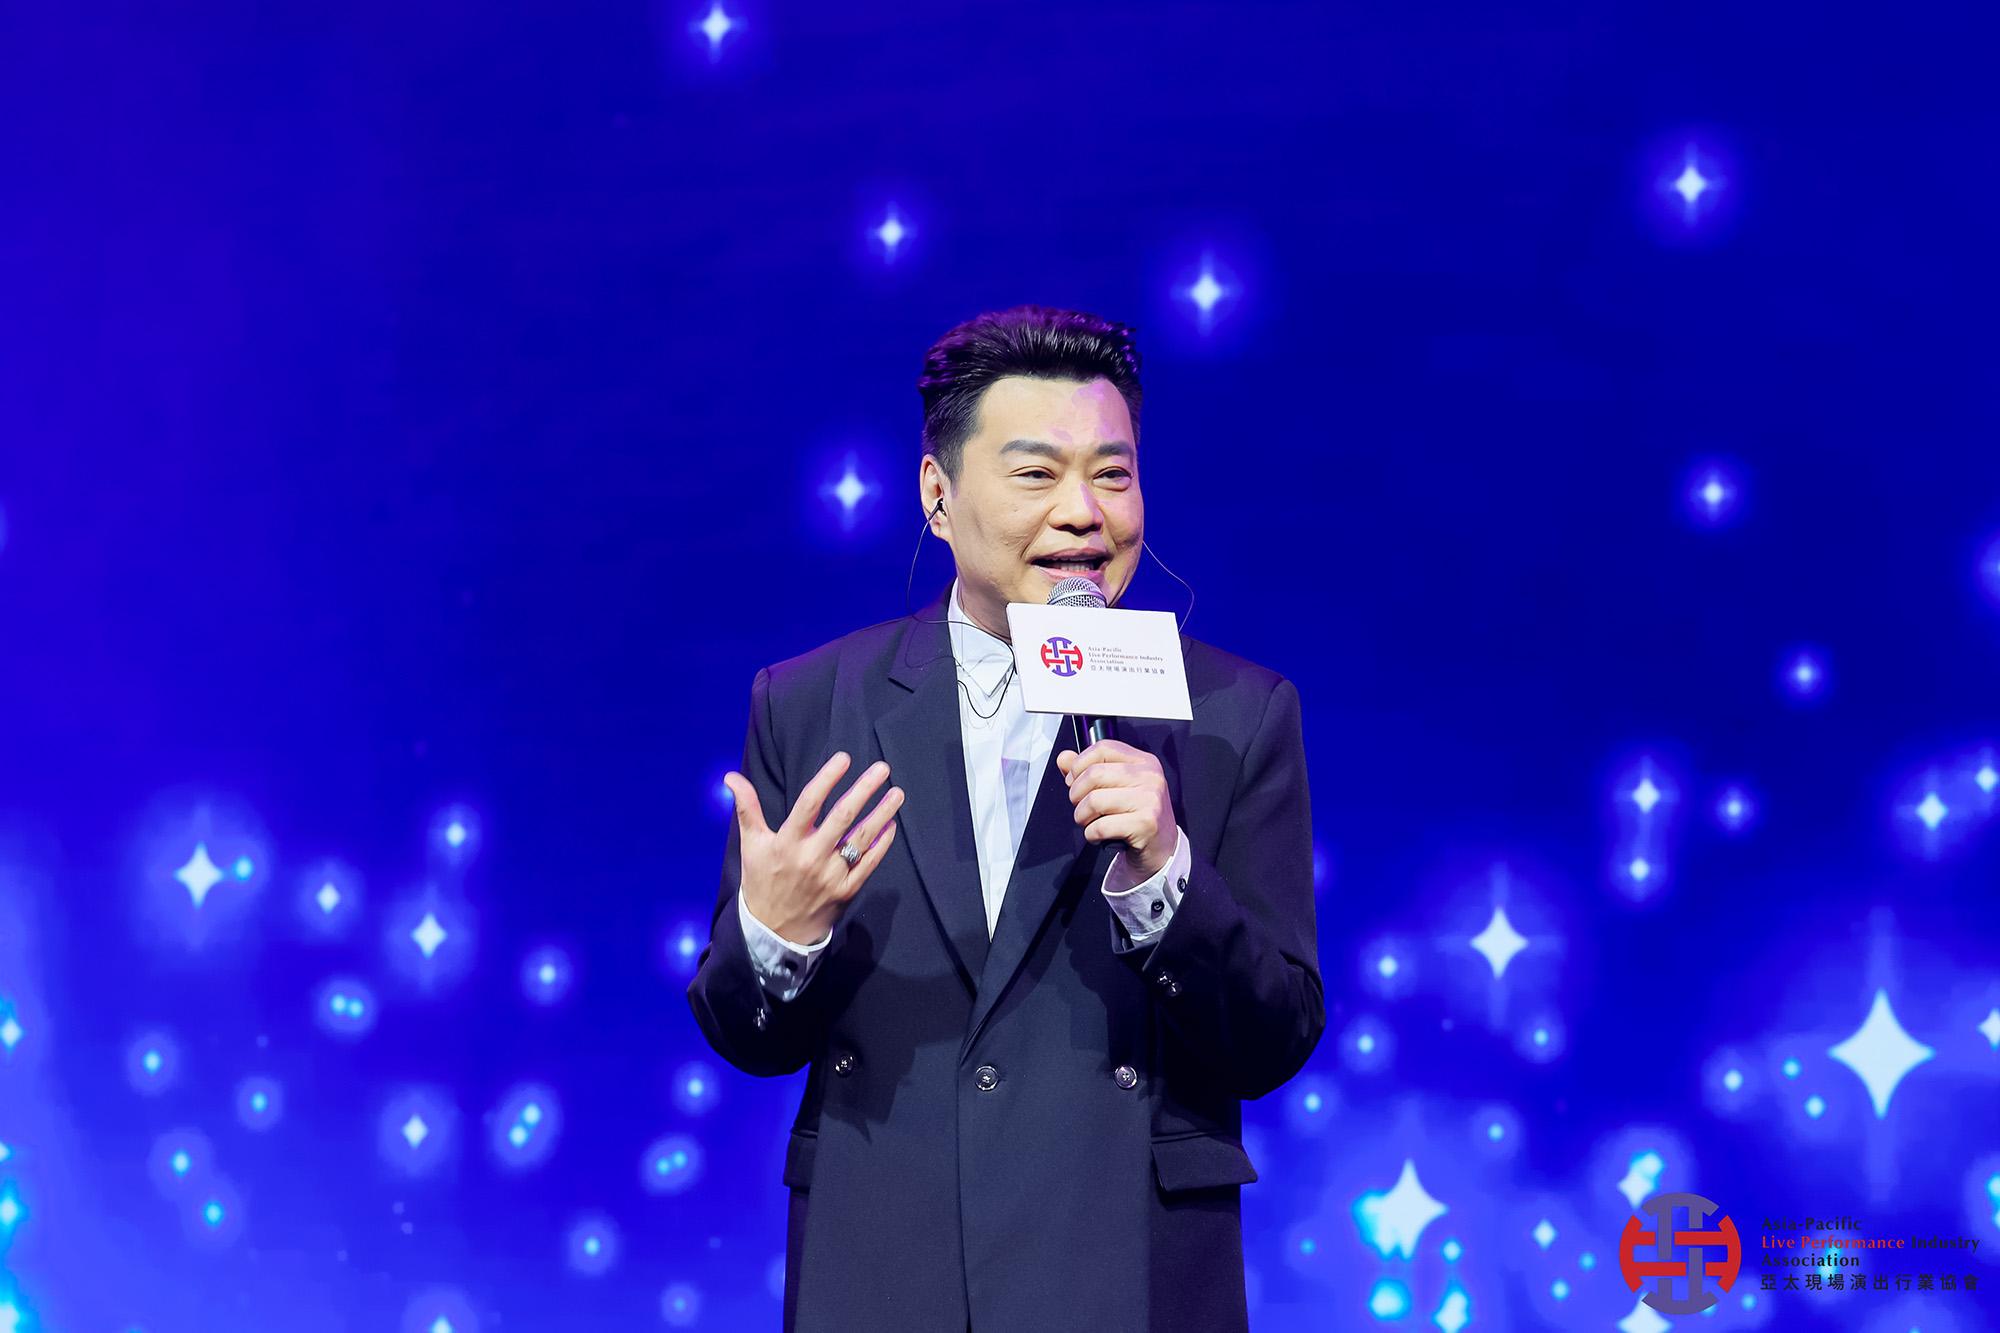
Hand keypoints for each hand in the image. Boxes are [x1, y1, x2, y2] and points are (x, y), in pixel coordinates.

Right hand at [723, 752, 903, 945]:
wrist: (773, 932)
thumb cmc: (762, 881)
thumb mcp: (751, 844)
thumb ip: (747, 808)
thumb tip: (731, 776)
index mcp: (786, 843)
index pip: (809, 803)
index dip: (827, 778)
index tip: (844, 758)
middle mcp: (810, 857)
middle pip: (842, 817)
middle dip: (864, 790)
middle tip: (882, 769)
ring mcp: (831, 876)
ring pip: (861, 839)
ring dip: (882, 814)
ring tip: (897, 793)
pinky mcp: (845, 891)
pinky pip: (869, 864)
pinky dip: (882, 845)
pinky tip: (891, 826)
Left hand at [1057, 739, 1176, 879]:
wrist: (1162, 848)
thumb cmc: (1137, 815)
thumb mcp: (1116, 787)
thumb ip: (1088, 770)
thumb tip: (1064, 758)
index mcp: (1143, 761)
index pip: (1103, 748)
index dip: (1079, 764)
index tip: (1074, 780)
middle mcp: (1150, 776)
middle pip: (1094, 774)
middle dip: (1076, 794)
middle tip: (1080, 807)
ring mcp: (1150, 800)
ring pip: (1094, 800)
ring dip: (1082, 816)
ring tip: (1089, 822)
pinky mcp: (1146, 824)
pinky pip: (1101, 826)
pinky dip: (1091, 834)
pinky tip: (1099, 836)